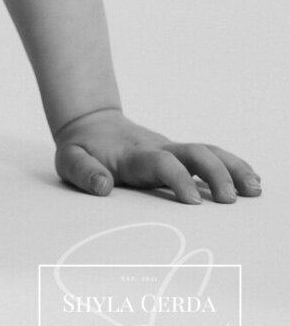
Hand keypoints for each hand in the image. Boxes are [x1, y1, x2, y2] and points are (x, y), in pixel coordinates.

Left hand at [54, 106, 261, 203]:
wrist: (91, 122)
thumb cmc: (82, 148)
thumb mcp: (70, 159)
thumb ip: (83, 173)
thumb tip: (102, 186)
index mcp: (133, 156)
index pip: (161, 163)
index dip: (178, 179)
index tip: (194, 202)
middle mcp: (158, 149)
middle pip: (193, 153)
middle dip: (215, 174)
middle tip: (230, 200)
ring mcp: (171, 149)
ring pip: (207, 152)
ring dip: (232, 168)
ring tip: (255, 189)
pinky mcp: (178, 153)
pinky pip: (209, 155)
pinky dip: (232, 165)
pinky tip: (251, 181)